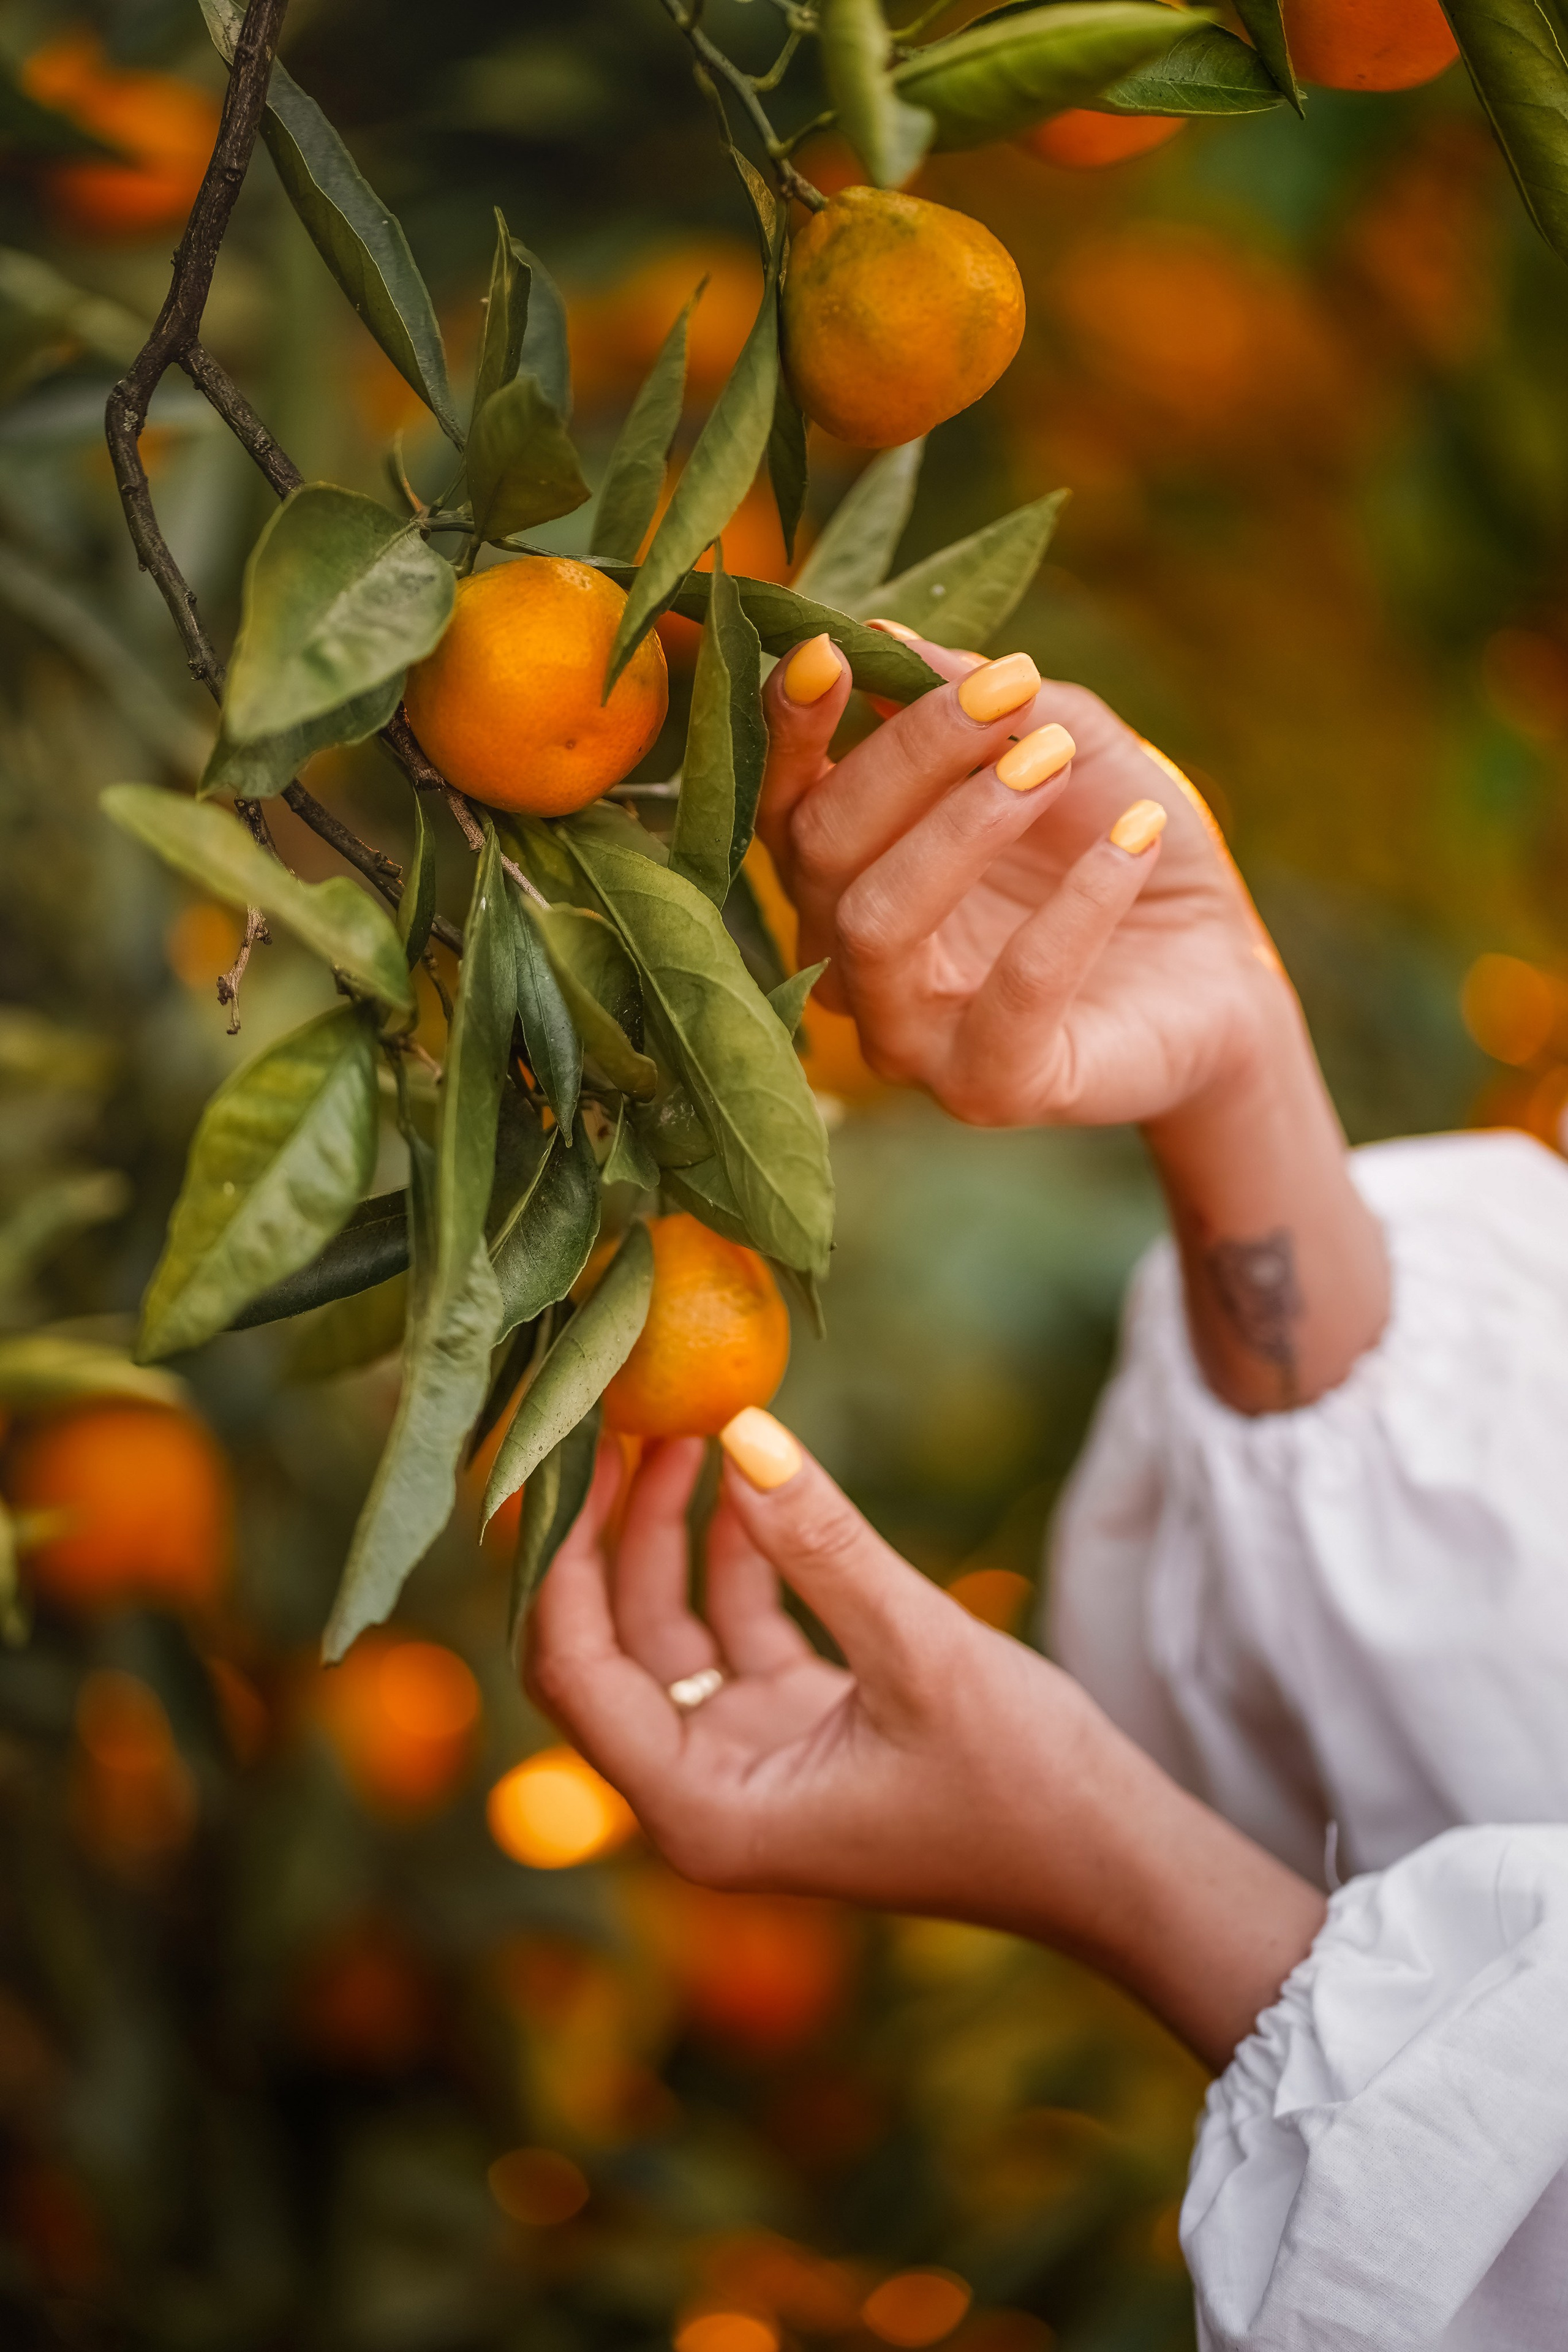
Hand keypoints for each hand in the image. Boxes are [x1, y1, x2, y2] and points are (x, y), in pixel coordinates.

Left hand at [524, 1417, 1325, 2069]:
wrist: (1118, 1864)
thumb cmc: (1025, 1783)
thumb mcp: (918, 1649)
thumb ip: (820, 1543)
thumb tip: (739, 1430)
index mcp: (704, 1810)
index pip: (576, 1675)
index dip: (561, 1562)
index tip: (575, 1458)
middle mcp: (707, 1794)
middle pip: (609, 1649)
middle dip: (608, 1538)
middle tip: (623, 1427)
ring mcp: (751, 1763)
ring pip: (670, 1634)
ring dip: (674, 1537)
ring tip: (689, 1431)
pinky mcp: (798, 1734)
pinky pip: (736, 1635)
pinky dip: (739, 1563)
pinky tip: (748, 1486)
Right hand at [759, 633, 1390, 1409]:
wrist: (1219, 979)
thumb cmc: (1121, 850)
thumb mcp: (1066, 742)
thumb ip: (977, 699)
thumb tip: (883, 632)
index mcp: (848, 875)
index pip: (784, 805)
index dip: (789, 729)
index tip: (828, 648)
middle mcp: (850, 961)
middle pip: (822, 848)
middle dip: (911, 752)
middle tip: (1015, 690)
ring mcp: (908, 1037)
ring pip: (879, 923)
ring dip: (969, 822)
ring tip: (1060, 758)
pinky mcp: (989, 1089)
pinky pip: (1014, 991)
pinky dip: (1078, 902)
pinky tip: (1135, 839)